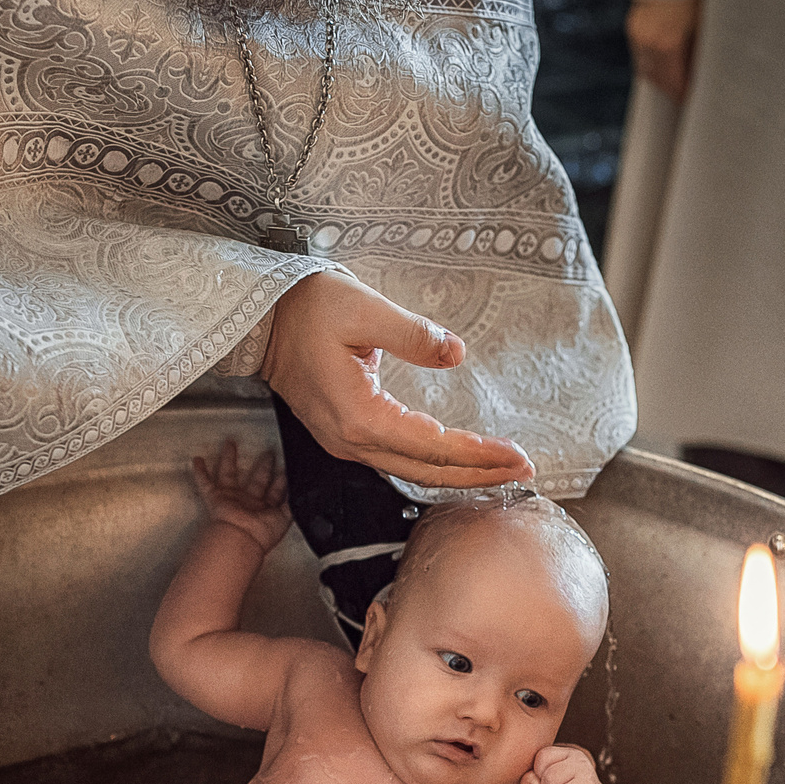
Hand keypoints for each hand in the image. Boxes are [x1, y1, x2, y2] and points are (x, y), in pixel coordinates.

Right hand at [190, 439, 291, 549]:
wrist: (242, 539)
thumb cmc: (263, 532)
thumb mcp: (286, 517)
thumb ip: (293, 504)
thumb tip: (304, 490)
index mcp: (266, 510)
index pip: (277, 492)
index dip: (283, 480)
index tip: (288, 467)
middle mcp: (249, 503)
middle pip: (258, 480)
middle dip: (265, 466)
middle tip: (270, 451)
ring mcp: (232, 499)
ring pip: (229, 474)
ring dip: (229, 459)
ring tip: (230, 443)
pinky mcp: (216, 498)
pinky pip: (205, 484)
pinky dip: (200, 473)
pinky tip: (197, 460)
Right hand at [262, 270, 533, 488]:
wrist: (259, 320)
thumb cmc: (307, 309)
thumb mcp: (363, 309)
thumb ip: (413, 334)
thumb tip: (456, 353)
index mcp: (360, 416)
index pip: (433, 447)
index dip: (478, 454)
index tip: (517, 455)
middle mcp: (352, 441)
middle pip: (427, 470)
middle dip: (479, 474)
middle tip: (525, 472)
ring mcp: (345, 443)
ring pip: (412, 471)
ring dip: (458, 474)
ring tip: (500, 471)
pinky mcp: (344, 436)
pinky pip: (397, 461)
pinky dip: (433, 466)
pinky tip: (457, 462)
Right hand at [627, 0, 699, 102]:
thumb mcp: (704, 24)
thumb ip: (701, 52)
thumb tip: (704, 75)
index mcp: (668, 44)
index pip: (675, 82)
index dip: (685, 94)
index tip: (694, 100)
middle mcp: (649, 43)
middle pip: (658, 80)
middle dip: (671, 90)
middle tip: (684, 97)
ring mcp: (638, 35)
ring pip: (645, 69)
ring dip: (659, 79)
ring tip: (674, 84)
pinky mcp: (633, 27)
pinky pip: (641, 54)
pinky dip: (651, 63)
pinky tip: (663, 65)